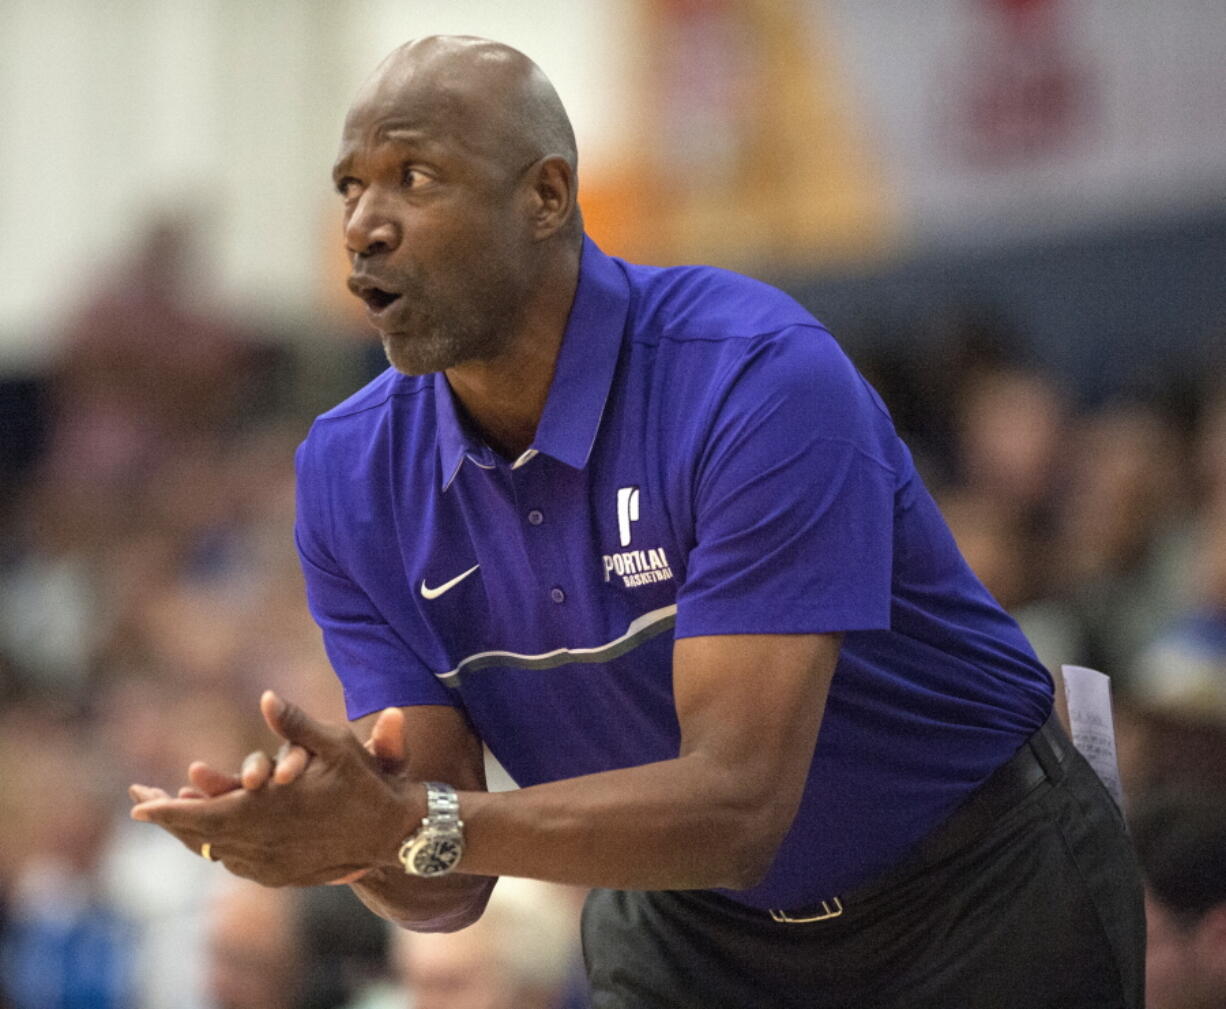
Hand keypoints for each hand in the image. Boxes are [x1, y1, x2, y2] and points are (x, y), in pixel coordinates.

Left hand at [129, 692, 418, 886]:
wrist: (395, 833)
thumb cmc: (366, 783)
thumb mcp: (336, 744)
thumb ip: (296, 724)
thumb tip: (266, 697)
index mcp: (269, 813)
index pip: (203, 815)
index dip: (167, 812)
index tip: (137, 807)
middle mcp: (264, 844)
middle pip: (202, 837)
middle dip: (171, 820)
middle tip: (144, 806)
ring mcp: (273, 864)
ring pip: (218, 853)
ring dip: (194, 834)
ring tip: (175, 817)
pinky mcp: (284, 876)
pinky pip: (239, 864)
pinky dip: (220, 848)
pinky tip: (215, 838)